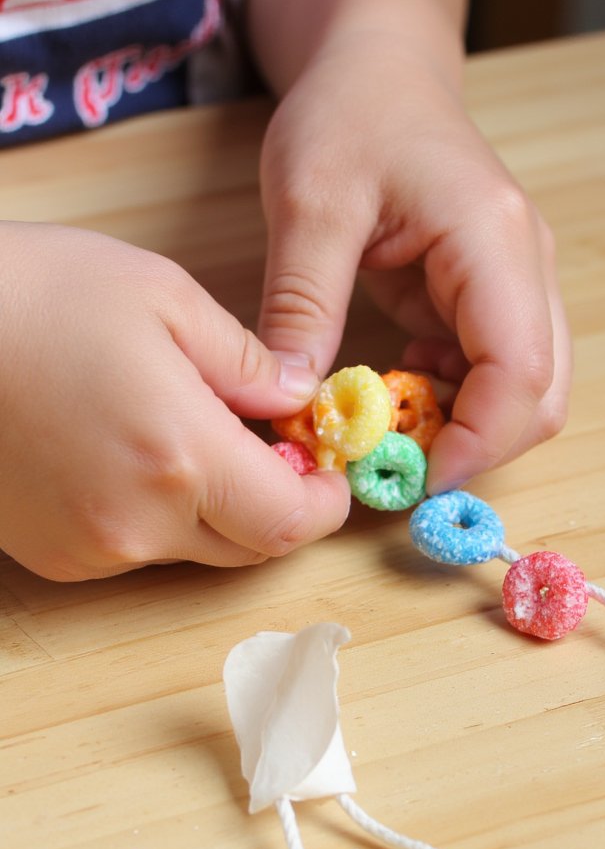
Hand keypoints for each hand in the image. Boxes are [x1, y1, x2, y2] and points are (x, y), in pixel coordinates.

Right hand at [0, 224, 348, 579]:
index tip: (327, 469)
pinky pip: (134, 547)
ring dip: (212, 506)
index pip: (292, 523)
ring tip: (184, 431)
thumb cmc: (34, 293)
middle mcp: (139, 523)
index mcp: (182, 458)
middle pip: (248, 547)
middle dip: (275, 504)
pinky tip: (129, 451)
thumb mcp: (164, 296)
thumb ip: (248, 364)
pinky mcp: (53, 555)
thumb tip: (298, 401)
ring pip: (191, 548)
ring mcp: (89, 547)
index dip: (325, 503)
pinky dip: (155, 512)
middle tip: (271, 447)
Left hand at [255, 38, 570, 493]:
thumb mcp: (308, 201)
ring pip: (528, 394)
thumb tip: (293, 404)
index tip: (413, 478)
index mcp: (493, 240)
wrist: (380, 65)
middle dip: (476, 448)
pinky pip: (495, 375)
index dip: (478, 442)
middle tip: (393, 467)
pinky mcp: (496, 297)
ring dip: (465, 428)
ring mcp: (520, 283)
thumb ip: (302, 303)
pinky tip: (396, 385)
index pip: (521, 371)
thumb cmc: (349, 112)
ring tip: (386, 426)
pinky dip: (453, 402)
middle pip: (543, 397)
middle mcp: (526, 267)